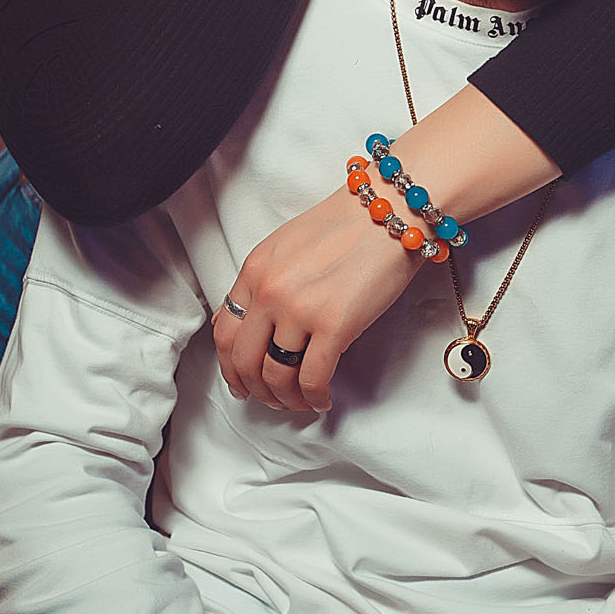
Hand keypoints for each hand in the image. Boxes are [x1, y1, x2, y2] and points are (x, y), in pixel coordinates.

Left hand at [214, 185, 421, 412]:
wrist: (390, 210)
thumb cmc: (349, 224)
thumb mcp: (287, 245)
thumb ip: (265, 280)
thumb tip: (251, 320)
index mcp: (255, 270)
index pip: (224, 330)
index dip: (229, 366)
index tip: (241, 381)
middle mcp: (269, 291)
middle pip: (244, 360)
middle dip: (255, 390)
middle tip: (270, 400)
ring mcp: (299, 310)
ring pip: (275, 375)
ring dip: (285, 399)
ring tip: (300, 402)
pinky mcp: (334, 326)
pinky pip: (312, 379)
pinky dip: (314, 397)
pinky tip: (322, 399)